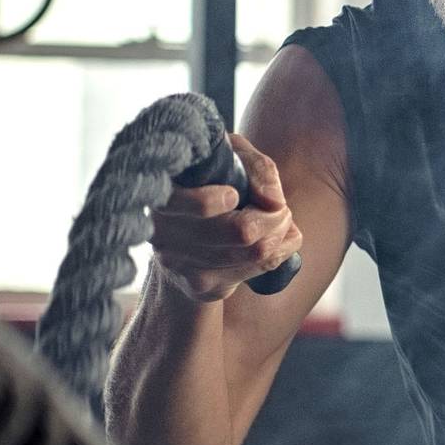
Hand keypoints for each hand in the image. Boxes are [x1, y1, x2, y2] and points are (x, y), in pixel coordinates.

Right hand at [148, 133, 305, 303]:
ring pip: (256, 252)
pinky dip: (279, 252)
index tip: (235, 194)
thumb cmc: (211, 182)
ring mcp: (180, 263)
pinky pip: (259, 269)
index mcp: (163, 194)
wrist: (184, 230)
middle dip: (275, 217)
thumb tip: (274, 202)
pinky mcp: (200, 285)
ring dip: (280, 234)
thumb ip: (256, 169)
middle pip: (241, 232)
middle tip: (280, 208)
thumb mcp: (232, 158)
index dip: (224, 200)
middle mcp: (163, 232)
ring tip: (278, 220)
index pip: (200, 207)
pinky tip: (273, 239)